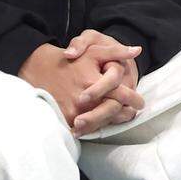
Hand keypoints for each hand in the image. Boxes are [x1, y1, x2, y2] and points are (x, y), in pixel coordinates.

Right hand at [19, 40, 141, 134]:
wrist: (40, 68)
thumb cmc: (71, 60)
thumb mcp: (93, 50)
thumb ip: (116, 51)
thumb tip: (137, 50)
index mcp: (93, 81)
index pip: (121, 95)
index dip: (134, 100)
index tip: (141, 103)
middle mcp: (84, 99)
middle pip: (112, 113)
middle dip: (125, 114)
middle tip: (132, 113)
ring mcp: (73, 111)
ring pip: (100, 123)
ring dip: (112, 121)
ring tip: (120, 118)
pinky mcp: (65, 119)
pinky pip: (85, 129)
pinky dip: (95, 127)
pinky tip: (101, 122)